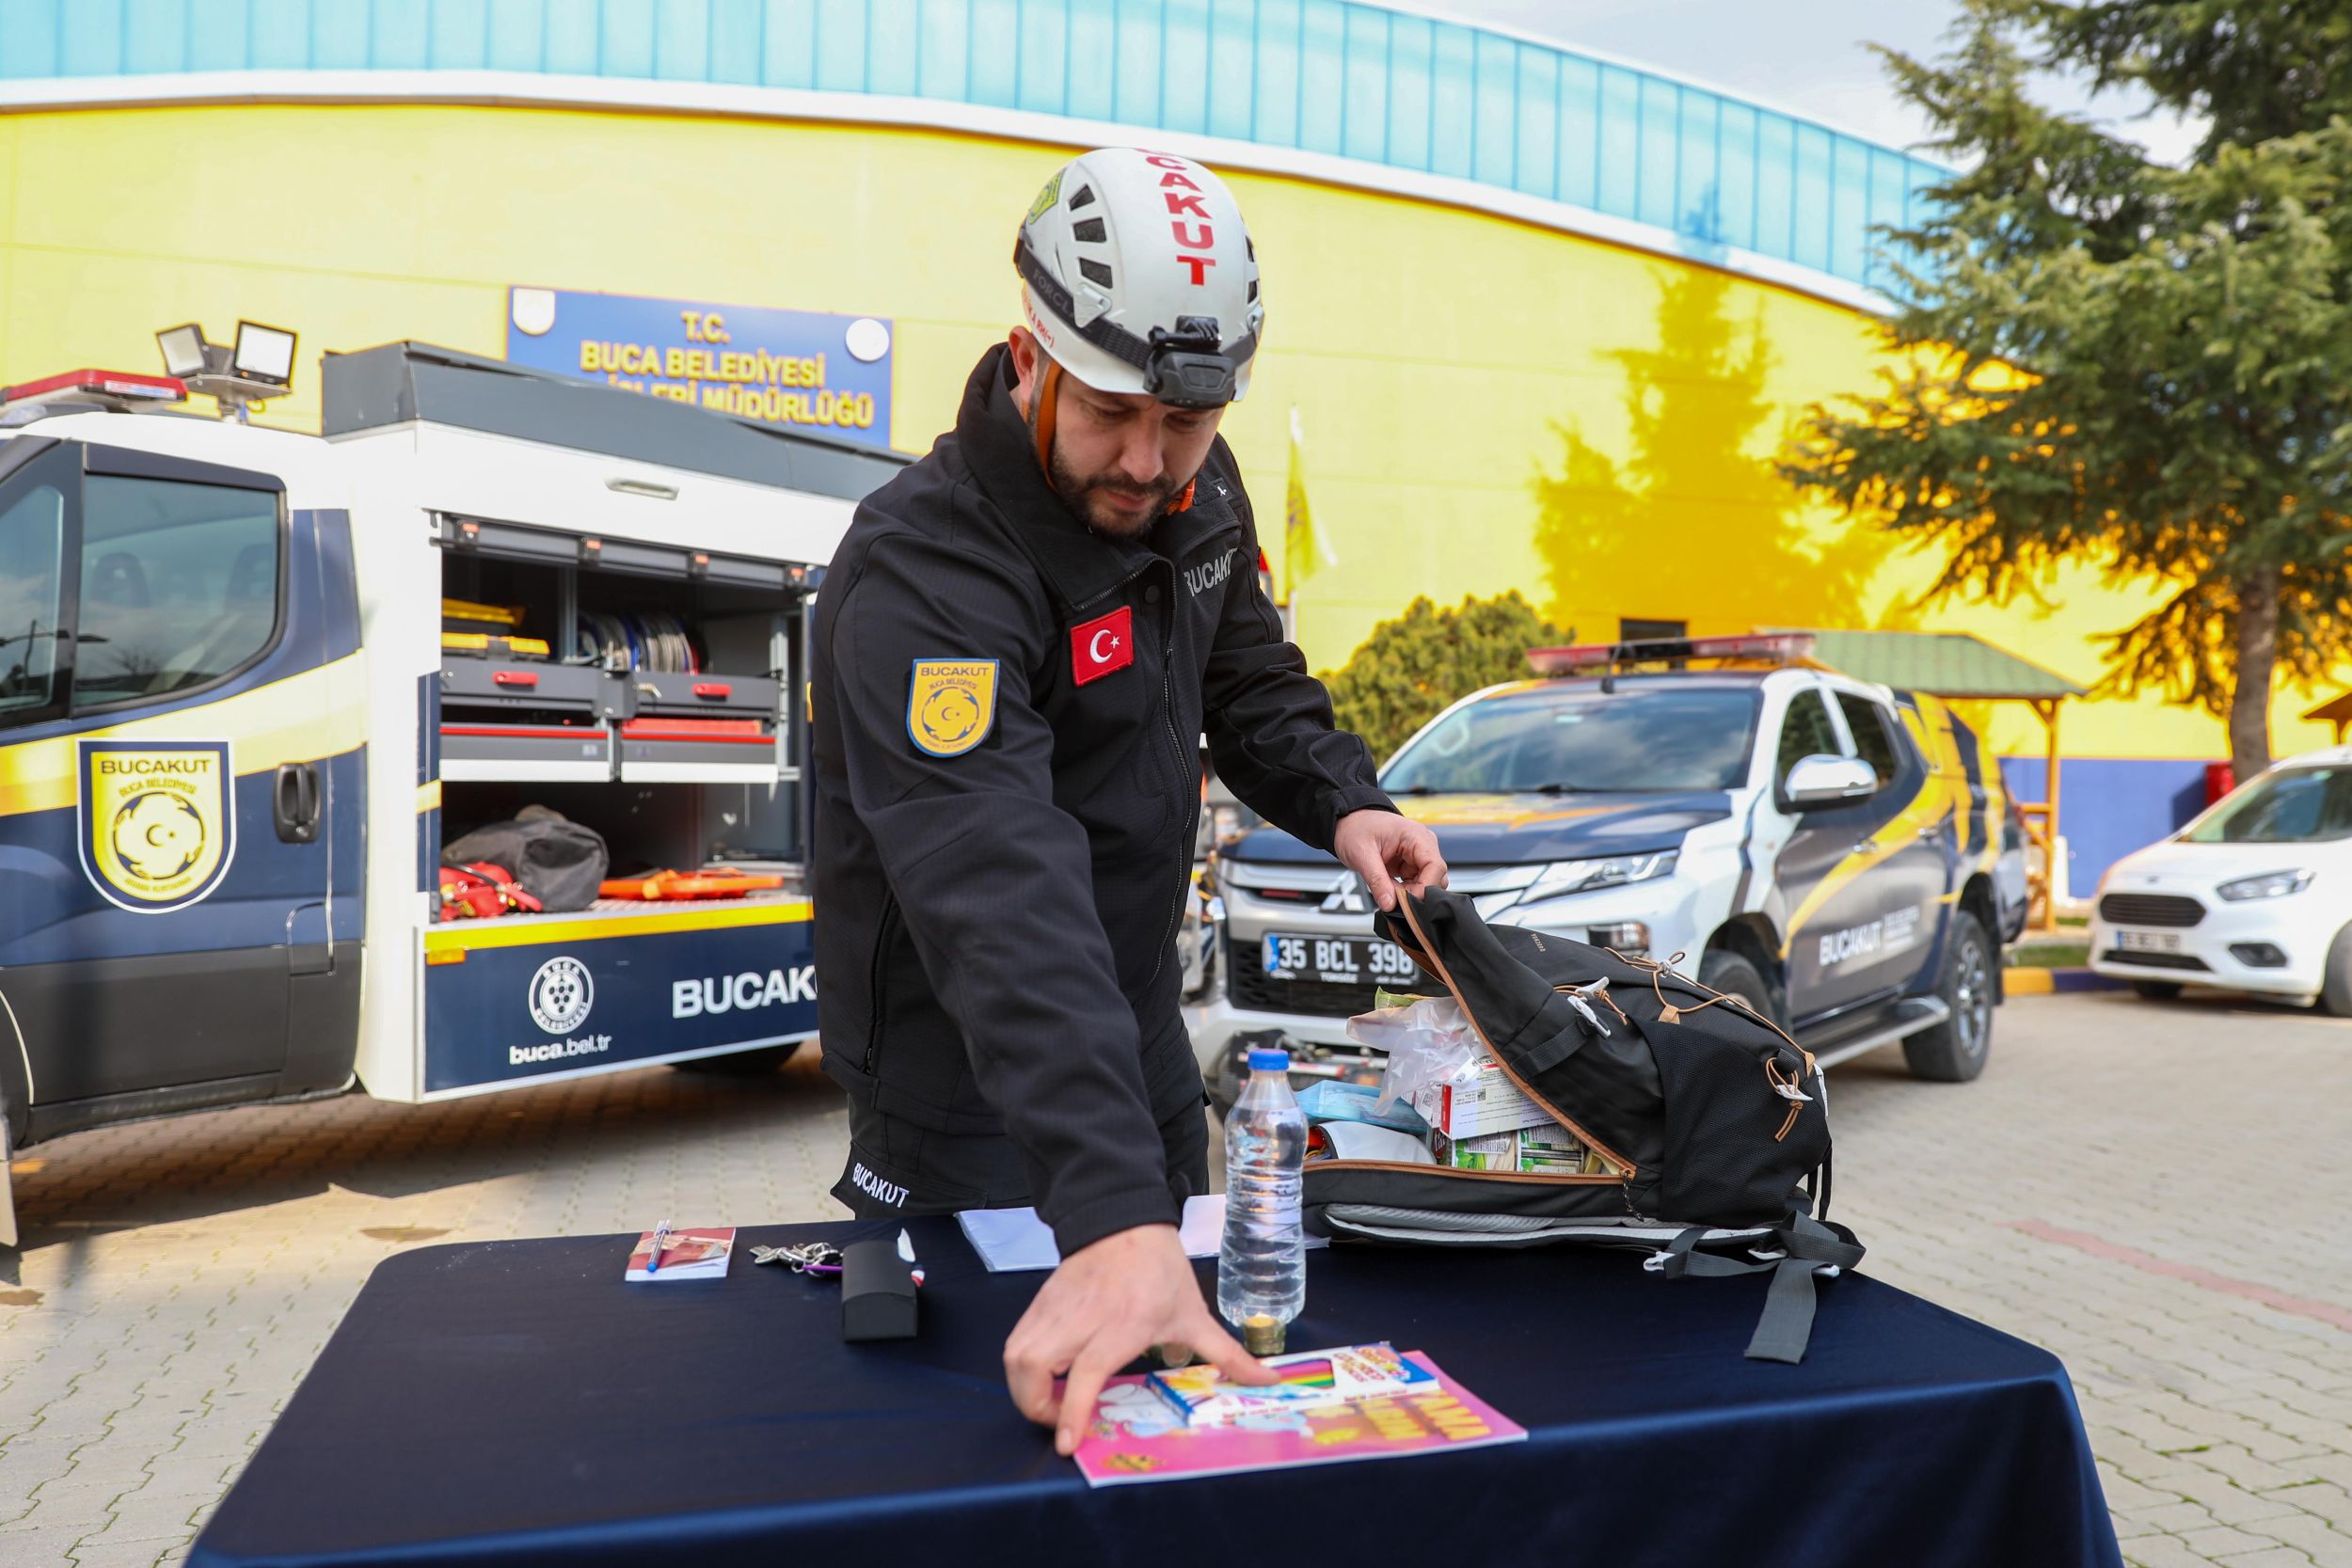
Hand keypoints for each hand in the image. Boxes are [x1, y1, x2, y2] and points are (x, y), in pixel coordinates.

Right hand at [1004, 1223, 1275, 1455]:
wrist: (1123, 1219)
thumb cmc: (1161, 1270)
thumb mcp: (1195, 1313)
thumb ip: (1228, 1354)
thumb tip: (1268, 1380)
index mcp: (1122, 1324)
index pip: (1083, 1374)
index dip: (1071, 1412)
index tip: (1067, 1443)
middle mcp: (1082, 1319)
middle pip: (1033, 1368)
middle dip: (1036, 1408)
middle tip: (1062, 1421)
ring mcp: (1055, 1309)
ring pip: (1016, 1356)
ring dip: (1025, 1389)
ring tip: (1053, 1402)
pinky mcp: (1040, 1303)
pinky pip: (1017, 1341)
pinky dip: (1023, 1367)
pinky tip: (1047, 1376)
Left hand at [1333, 809, 1447, 911]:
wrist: (1348, 823)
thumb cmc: (1356, 829)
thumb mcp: (1362, 855)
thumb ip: (1377, 881)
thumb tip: (1389, 905)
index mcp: (1416, 836)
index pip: (1435, 867)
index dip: (1424, 888)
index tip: (1406, 902)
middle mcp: (1423, 845)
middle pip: (1435, 877)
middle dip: (1416, 893)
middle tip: (1392, 898)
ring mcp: (1418, 856)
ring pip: (1426, 884)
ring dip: (1409, 893)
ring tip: (1388, 890)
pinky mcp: (1410, 865)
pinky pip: (1415, 884)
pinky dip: (1404, 891)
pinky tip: (1389, 888)